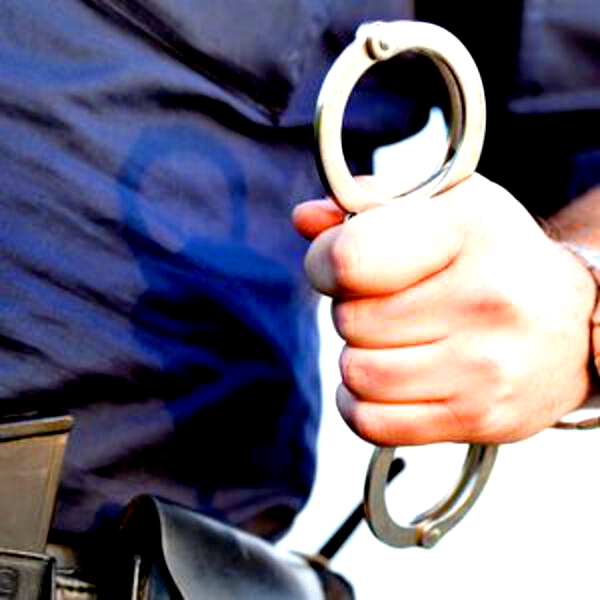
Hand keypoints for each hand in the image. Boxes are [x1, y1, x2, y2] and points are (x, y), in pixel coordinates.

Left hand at [293, 174, 596, 445]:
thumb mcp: (445, 207)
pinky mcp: (477, 417)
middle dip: (353, 311)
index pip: (350, 259)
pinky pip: (371, 421)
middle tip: (389, 304)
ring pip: (356, 373)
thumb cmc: (495, 258)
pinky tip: (389, 379)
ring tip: (396, 341)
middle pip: (349, 320)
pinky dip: (362, 402)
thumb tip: (305, 218)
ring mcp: (483, 366)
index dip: (324, 263)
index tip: (338, 265)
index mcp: (467, 229)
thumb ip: (369, 204)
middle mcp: (483, 299)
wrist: (571, 324)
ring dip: (360, 357)